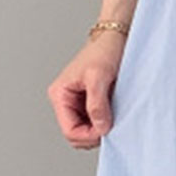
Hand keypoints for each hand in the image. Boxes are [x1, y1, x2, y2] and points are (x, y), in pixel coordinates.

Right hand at [48, 32, 122, 148]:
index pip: (69, 130)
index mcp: (60, 95)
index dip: (88, 135)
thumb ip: (97, 103)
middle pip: (76, 135)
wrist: (116, 39)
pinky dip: (105, 123)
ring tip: (114, 115)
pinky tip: (114, 112)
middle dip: (94, 134)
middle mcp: (66, 101)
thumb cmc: (105, 51)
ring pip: (86, 131)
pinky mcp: (90, 103)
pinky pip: (95, 122)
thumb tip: (100, 127)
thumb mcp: (99, 76)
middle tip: (112, 124)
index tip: (106, 130)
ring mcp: (78, 103)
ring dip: (100, 129)